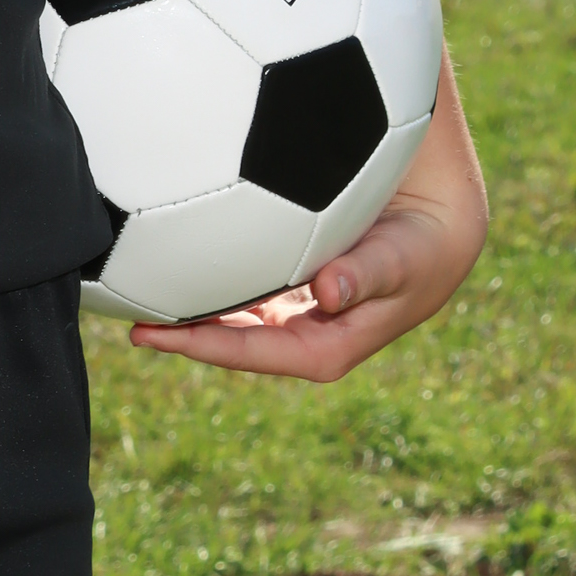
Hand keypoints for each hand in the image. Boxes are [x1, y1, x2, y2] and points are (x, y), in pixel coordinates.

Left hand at [132, 52, 486, 382]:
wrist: (445, 223)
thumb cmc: (425, 242)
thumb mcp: (403, 257)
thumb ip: (369, 272)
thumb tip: (329, 292)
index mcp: (329, 344)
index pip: (257, 353)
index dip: (208, 347)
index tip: (160, 334)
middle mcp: (308, 333)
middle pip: (235, 340)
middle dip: (186, 332)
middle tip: (130, 314)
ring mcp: (300, 311)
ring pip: (235, 316)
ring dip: (194, 308)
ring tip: (140, 290)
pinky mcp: (295, 283)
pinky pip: (246, 288)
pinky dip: (216, 278)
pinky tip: (179, 258)